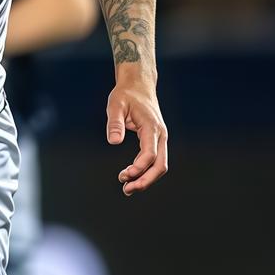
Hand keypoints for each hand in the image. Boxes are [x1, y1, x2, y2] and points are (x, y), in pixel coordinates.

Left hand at [106, 80, 168, 195]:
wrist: (138, 85)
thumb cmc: (126, 94)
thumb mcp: (115, 105)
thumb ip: (115, 123)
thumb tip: (113, 141)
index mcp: (152, 127)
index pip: (150, 154)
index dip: (138, 168)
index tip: (124, 175)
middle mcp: (160, 135)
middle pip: (160, 165)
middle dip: (145, 180)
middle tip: (127, 189)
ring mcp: (160, 138)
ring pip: (160, 165)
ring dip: (146, 178)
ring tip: (127, 187)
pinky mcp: (156, 140)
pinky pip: (155, 160)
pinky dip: (145, 171)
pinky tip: (132, 176)